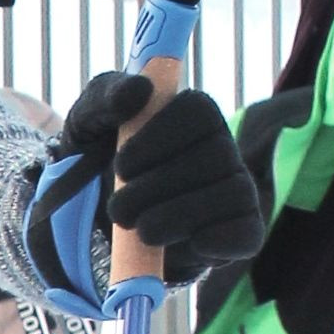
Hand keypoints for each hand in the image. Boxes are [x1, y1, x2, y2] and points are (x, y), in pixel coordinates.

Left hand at [107, 85, 263, 282]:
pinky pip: (246, 233)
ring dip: (177, 217)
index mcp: (193, 116)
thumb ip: (106, 96)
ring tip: (139, 231)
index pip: (198, 112)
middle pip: (213, 157)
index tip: (122, 166)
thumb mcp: (87, 124)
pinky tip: (192, 244)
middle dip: (158, 188)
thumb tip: (141, 89)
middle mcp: (222, 149)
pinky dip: (221, 240)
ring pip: (229, 196)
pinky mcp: (238, 234)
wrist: (92, 226)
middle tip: (118, 209)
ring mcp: (236, 191)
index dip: (160, 139)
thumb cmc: (97, 163)